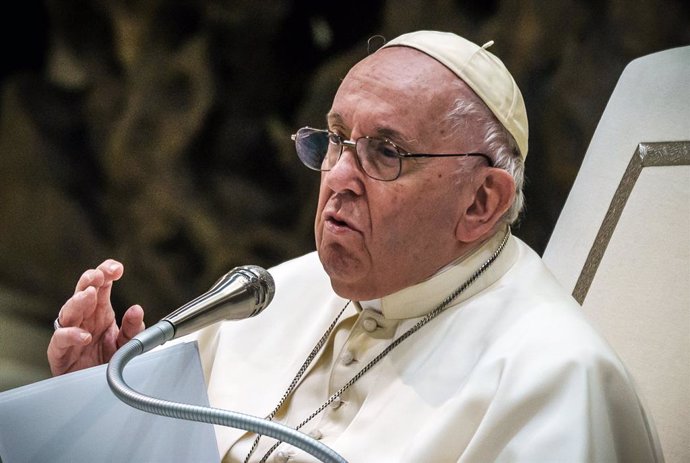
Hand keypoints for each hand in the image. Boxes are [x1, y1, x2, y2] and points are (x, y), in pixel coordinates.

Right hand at [47, 259, 144, 375]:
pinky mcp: (60, 353)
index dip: (106, 272)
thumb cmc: (109, 361)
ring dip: (78, 301)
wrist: (99, 389)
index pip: (101, 284)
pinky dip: (70, 336)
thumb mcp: (127, 342)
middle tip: (99, 276)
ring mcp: (71, 333)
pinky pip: (60, 340)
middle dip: (89, 280)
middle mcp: (84, 318)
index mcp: (100, 310)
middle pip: (82, 292)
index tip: (117, 269)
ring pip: (68, 311)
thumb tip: (137, 309)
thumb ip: (133, 327)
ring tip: (89, 295)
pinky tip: (84, 335)